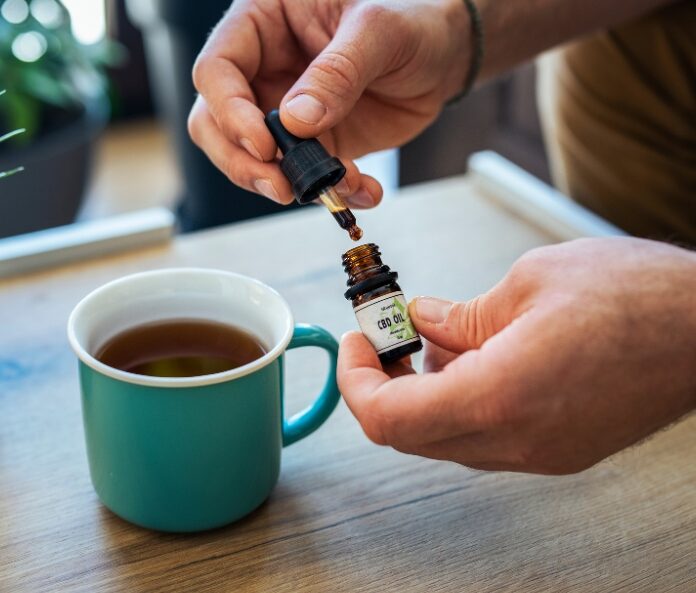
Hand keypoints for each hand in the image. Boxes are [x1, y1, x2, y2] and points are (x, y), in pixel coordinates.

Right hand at [188, 0, 468, 206]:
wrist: (444, 52)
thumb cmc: (410, 17)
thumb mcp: (377, 30)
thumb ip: (337, 72)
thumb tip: (295, 122)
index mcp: (263, 24)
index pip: (217, 70)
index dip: (230, 112)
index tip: (264, 144)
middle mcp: (265, 71)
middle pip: (217, 124)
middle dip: (243, 163)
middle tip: (280, 187)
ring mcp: (287, 112)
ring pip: (255, 160)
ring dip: (288, 185)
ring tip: (334, 188)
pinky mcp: (316, 143)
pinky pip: (307, 177)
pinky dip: (331, 193)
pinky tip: (363, 189)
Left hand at [338, 238, 695, 473]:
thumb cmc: (636, 296)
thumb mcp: (529, 283)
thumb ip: (461, 314)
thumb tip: (422, 322)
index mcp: (500, 396)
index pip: (389, 418)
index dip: (356, 382)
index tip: (354, 345)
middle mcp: (516, 440)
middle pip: (410, 435)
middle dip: (383, 385)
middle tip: (382, 338)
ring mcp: (540, 453)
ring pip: (445, 438)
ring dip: (421, 393)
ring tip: (431, 338)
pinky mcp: (558, 449)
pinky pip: (483, 436)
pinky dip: (458, 401)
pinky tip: (470, 356)